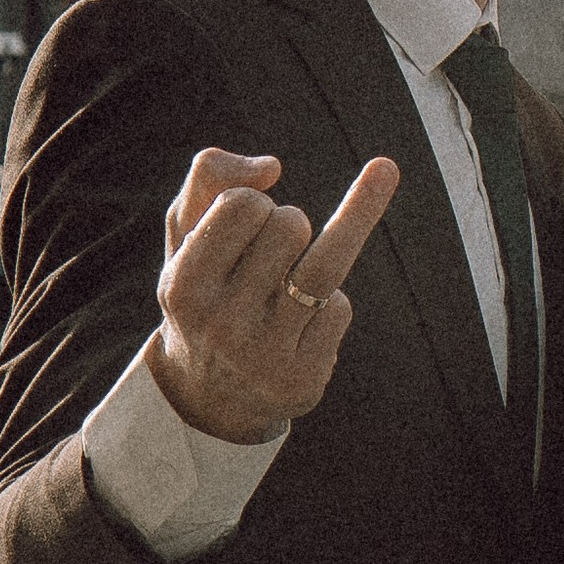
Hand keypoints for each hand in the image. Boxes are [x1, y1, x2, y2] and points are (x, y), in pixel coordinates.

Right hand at [146, 149, 399, 446]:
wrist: (205, 396)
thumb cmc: (205, 294)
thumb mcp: (186, 236)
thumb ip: (209, 177)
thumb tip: (270, 167)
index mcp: (183, 285)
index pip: (244, 203)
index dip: (255, 202)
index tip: (250, 220)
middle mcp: (219, 323)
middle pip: (290, 225)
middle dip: (291, 224)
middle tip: (276, 252)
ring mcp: (263, 355)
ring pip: (325, 264)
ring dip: (345, 230)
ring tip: (380, 176)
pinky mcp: (302, 380)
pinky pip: (339, 308)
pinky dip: (331, 304)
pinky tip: (306, 325)